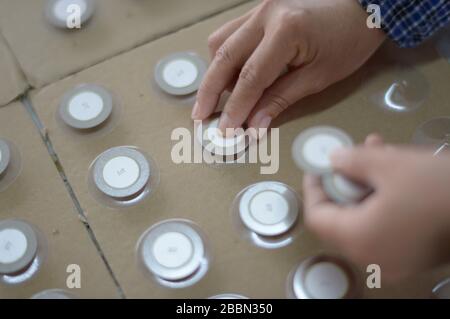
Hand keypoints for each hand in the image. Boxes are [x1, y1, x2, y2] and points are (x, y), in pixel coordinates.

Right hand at [192, 0, 385, 133]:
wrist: (363, 7)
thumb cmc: (348, 43)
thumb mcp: (318, 77)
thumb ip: (280, 99)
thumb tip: (252, 126)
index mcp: (286, 31)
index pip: (250, 77)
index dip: (235, 108)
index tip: (225, 132)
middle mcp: (266, 15)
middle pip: (225, 57)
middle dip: (209, 91)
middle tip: (200, 117)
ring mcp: (259, 8)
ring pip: (221, 42)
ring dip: (215, 72)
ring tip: (218, 98)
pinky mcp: (259, 9)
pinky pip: (230, 33)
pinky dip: (225, 57)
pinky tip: (230, 75)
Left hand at [303, 134, 449, 281]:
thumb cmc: (438, 188)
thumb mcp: (390, 165)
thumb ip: (352, 161)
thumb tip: (332, 160)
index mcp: (358, 239)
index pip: (317, 216)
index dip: (314, 189)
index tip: (318, 167)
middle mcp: (370, 257)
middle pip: (341, 217)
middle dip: (346, 180)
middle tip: (353, 153)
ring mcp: (393, 261)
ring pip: (365, 219)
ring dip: (367, 185)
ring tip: (379, 151)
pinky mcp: (413, 257)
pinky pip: (386, 228)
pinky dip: (384, 201)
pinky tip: (397, 172)